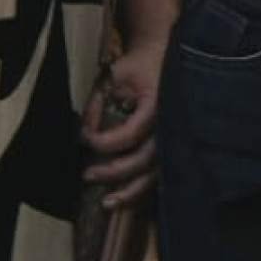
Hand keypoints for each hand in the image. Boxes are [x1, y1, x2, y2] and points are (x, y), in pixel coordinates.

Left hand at [82, 38, 165, 209]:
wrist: (163, 57)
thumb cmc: (138, 65)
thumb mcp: (114, 76)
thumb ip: (98, 103)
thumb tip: (84, 132)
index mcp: (160, 103)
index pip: (132, 132)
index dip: (106, 142)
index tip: (85, 139)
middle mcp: (172, 123)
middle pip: (146, 158)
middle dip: (115, 171)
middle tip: (88, 175)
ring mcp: (176, 136)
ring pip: (156, 172)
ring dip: (131, 190)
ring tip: (107, 203)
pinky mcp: (173, 145)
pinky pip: (159, 172)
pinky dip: (142, 187)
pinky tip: (125, 197)